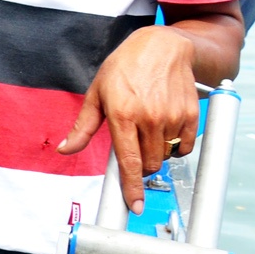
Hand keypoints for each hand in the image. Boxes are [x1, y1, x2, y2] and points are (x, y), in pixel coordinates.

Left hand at [60, 24, 200, 214]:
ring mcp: (172, 117)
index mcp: (122, 115)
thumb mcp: (96, 94)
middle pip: (149, 164)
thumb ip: (82, 127)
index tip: (134, 206)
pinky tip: (165, 129)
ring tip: (147, 129)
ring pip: (165, 156)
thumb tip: (65, 149)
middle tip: (134, 145)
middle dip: (141, 165)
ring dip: (156, 153)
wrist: (162, 47)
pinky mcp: (190, 115)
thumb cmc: (124, 68)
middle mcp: (149, 119)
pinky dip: (176, 145)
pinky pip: (184, 146)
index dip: (131, 187)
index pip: (129, 161)